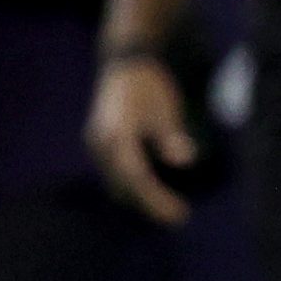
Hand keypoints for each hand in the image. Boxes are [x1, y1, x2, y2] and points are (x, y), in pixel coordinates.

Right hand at [87, 54, 195, 225]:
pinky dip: (132, 186)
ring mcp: (97, 146)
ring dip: (139, 198)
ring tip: (167, 207)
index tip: (179, 214)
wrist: (126, 64)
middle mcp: (100, 145)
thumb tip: (184, 161)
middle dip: (148, 205)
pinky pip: (114, 175)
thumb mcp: (165, 109)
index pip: (136, 177)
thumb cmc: (150, 85)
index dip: (156, 200)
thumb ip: (171, 136)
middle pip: (123, 187)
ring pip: (116, 184)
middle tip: (178, 216)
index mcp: (116, 135)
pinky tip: (153, 189)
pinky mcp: (100, 146)